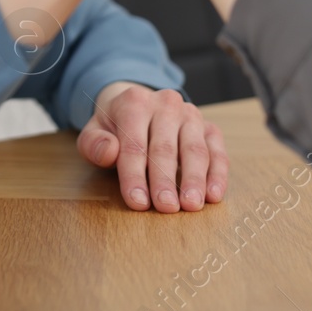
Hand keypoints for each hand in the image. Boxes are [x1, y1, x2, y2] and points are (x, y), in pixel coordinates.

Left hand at [78, 81, 226, 211]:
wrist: (138, 107)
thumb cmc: (115, 128)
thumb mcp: (94, 132)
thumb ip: (94, 144)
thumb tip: (109, 152)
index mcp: (134, 102)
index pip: (134, 145)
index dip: (135, 176)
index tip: (137, 202)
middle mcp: (166, 104)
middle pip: (165, 148)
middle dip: (164, 181)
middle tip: (166, 208)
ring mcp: (191, 115)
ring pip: (195, 149)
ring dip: (194, 179)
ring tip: (191, 205)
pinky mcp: (209, 128)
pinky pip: (217, 152)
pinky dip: (217, 174)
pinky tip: (214, 195)